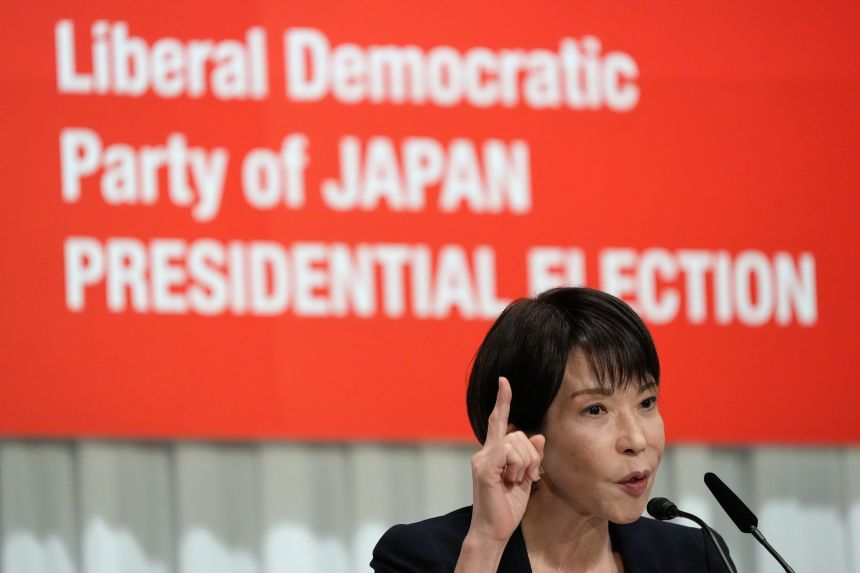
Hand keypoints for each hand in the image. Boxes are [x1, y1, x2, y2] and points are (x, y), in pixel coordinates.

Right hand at [467, 376, 545, 544]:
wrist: (493, 531)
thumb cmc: (507, 507)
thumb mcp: (526, 479)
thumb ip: (531, 457)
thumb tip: (538, 437)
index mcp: (494, 452)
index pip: (499, 421)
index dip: (502, 400)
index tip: (504, 381)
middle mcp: (485, 452)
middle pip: (518, 434)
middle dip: (531, 457)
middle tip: (526, 479)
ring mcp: (482, 459)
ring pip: (516, 443)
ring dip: (525, 465)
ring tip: (516, 482)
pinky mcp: (484, 468)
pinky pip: (508, 453)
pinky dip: (517, 467)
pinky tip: (510, 482)